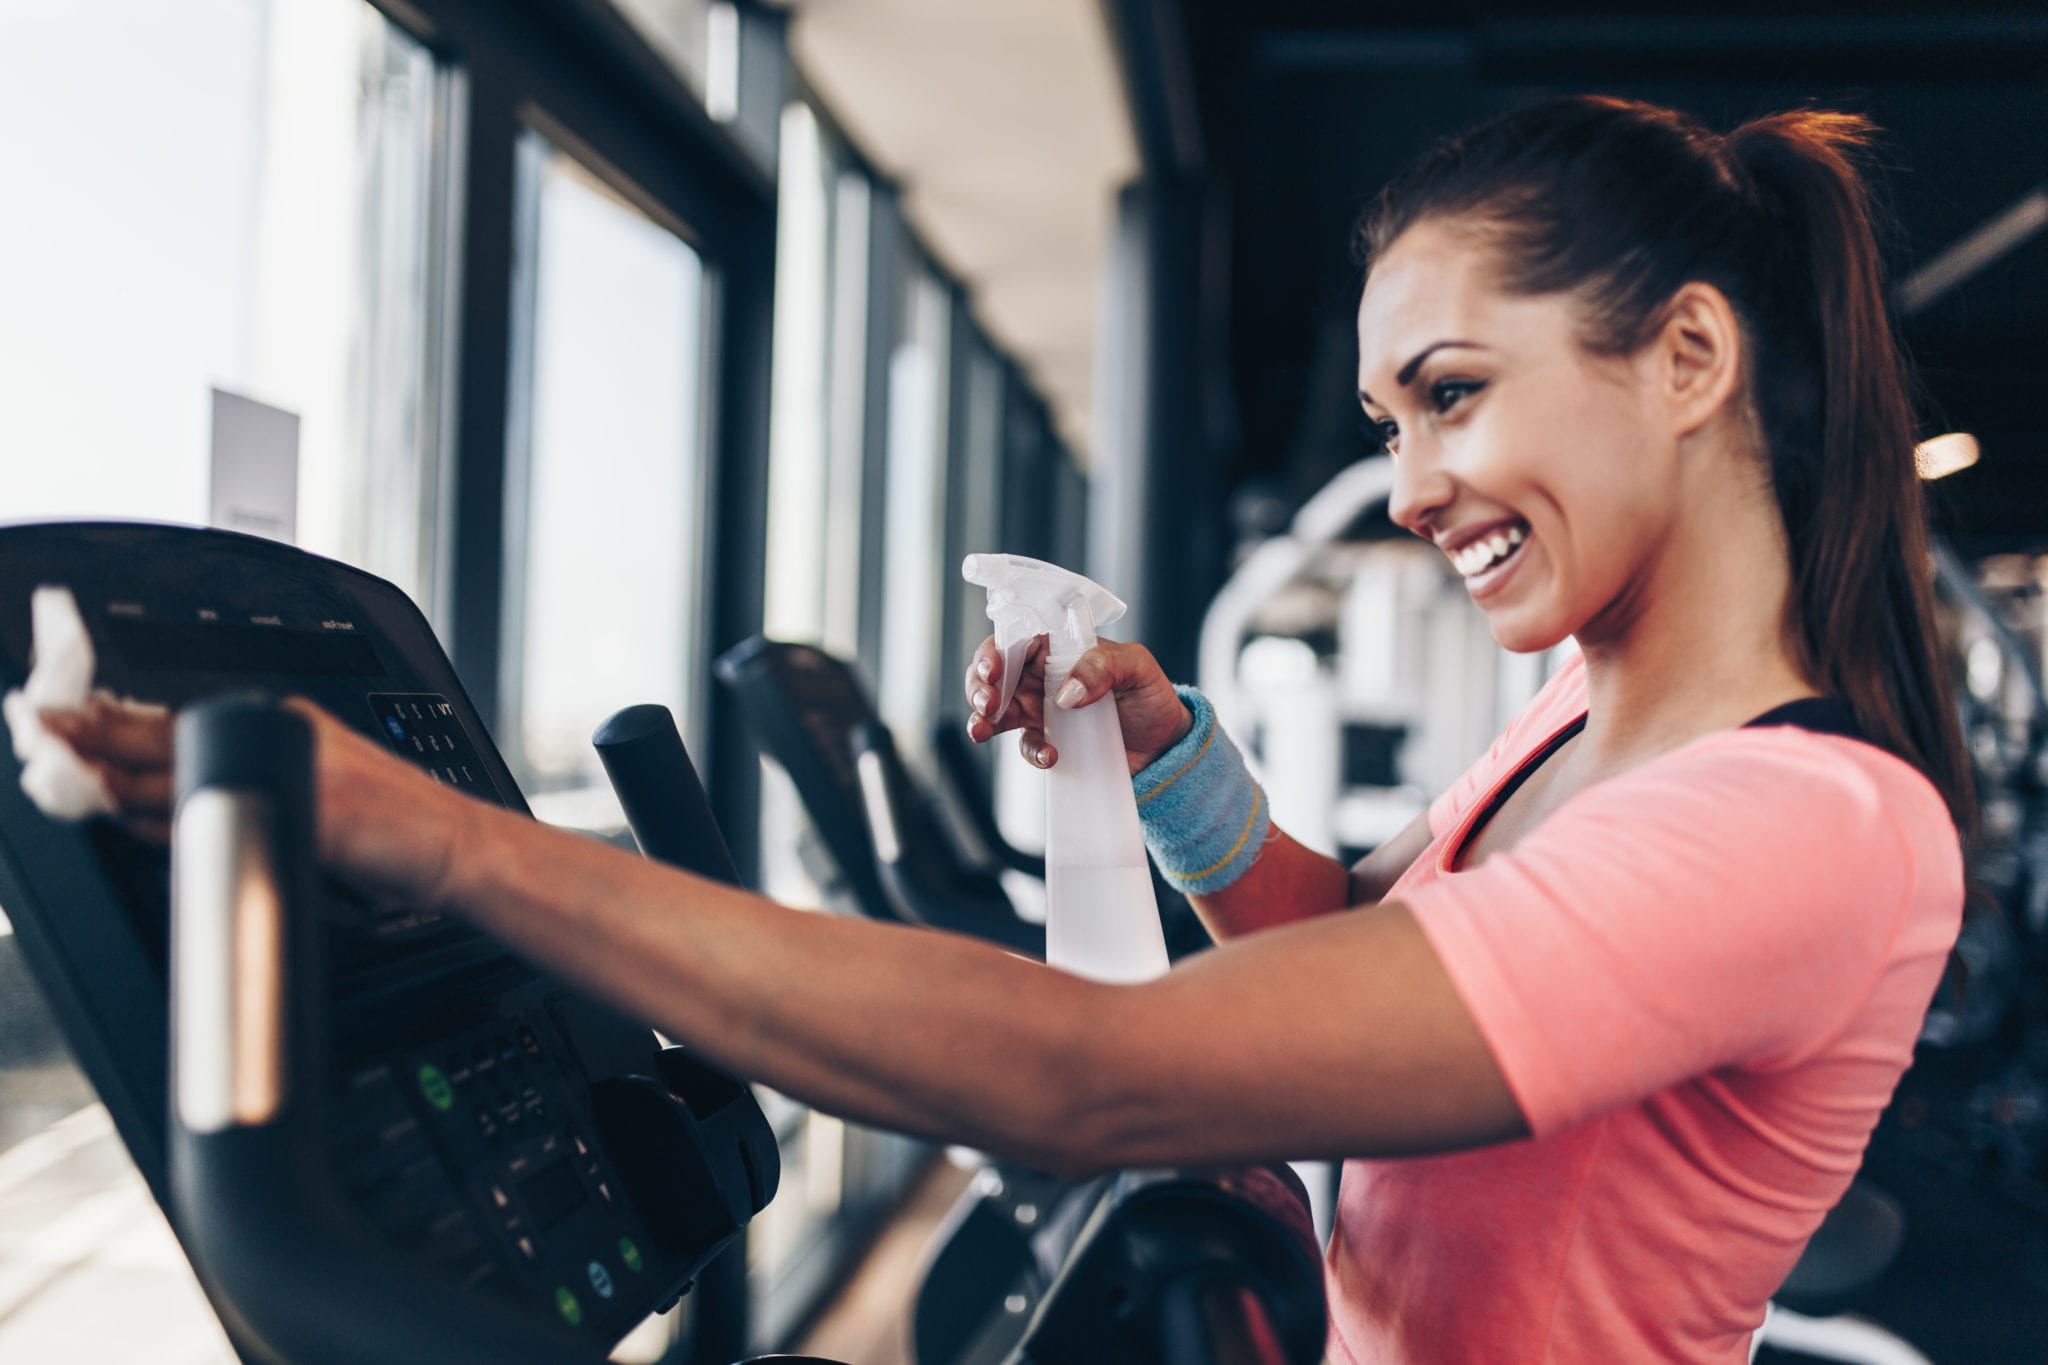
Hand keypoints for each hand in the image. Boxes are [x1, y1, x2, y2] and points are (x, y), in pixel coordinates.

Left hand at [43, 695, 477, 911]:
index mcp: (283, 723)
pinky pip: (228, 811)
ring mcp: (296, 766)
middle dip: (93, 735)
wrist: (456, 846)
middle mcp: (283, 733)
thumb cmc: (397, 830)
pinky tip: (127, 813)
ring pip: (182, 771)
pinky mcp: (313, 804)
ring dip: (114, 773)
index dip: (110, 718)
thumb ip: (248, 787)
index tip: (58, 716)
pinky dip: (168, 816)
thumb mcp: (319, 794)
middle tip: (38, 729)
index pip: (178, 717)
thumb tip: (161, 808)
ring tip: (61, 767)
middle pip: (166, 734)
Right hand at [963, 634, 1192, 773]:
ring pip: (995, 710)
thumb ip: (1103, 667)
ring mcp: (1041, 710)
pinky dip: (1030, 752)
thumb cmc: (1151, 695)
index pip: (1016, 639)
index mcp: (1059, 647)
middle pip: (994, 674)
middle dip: (979, 686)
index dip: (995, 651)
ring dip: (982, 719)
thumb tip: (1067, 692)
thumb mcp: (1136, 667)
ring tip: (982, 730)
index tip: (993, 669)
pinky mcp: (1049, 740)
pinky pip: (1026, 746)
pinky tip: (1049, 755)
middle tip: (988, 703)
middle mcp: (1043, 676)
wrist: (1165, 744)